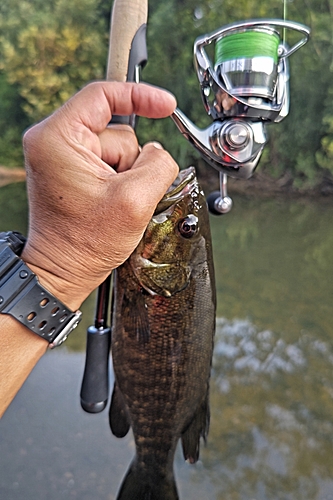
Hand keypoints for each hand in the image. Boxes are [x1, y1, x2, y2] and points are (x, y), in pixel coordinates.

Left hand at [21, 82, 178, 309]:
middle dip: (130, 162)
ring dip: (126, 175)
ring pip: (116, 149)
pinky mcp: (70, 169)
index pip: (103, 95)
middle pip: (115, 130)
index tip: (166, 106)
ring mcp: (60, 156)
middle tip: (122, 195)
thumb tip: (158, 151)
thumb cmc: (85, 243)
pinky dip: (119, 181)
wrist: (64, 270)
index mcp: (58, 138)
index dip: (140, 97)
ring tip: (113, 203)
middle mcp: (52, 141)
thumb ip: (158, 164)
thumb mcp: (134, 201)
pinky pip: (109, 162)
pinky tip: (109, 203)